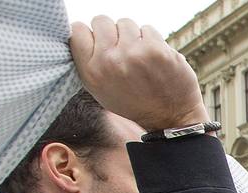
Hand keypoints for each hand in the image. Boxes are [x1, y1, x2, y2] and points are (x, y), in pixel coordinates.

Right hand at [69, 17, 207, 131]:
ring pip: (125, 23)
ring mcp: (133, 54)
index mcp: (92, 71)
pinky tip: (154, 58)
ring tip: (139, 57)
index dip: (90, 33)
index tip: (100, 42)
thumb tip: (85, 32)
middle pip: (102, 21)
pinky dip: (151, 40)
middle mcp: (109, 61)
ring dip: (133, 36)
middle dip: (112, 32)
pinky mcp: (156, 50)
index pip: (77, 30)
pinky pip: (147, 29)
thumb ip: (89, 61)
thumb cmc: (135, 102)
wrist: (171, 117)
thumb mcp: (100, 89)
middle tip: (123, 51)